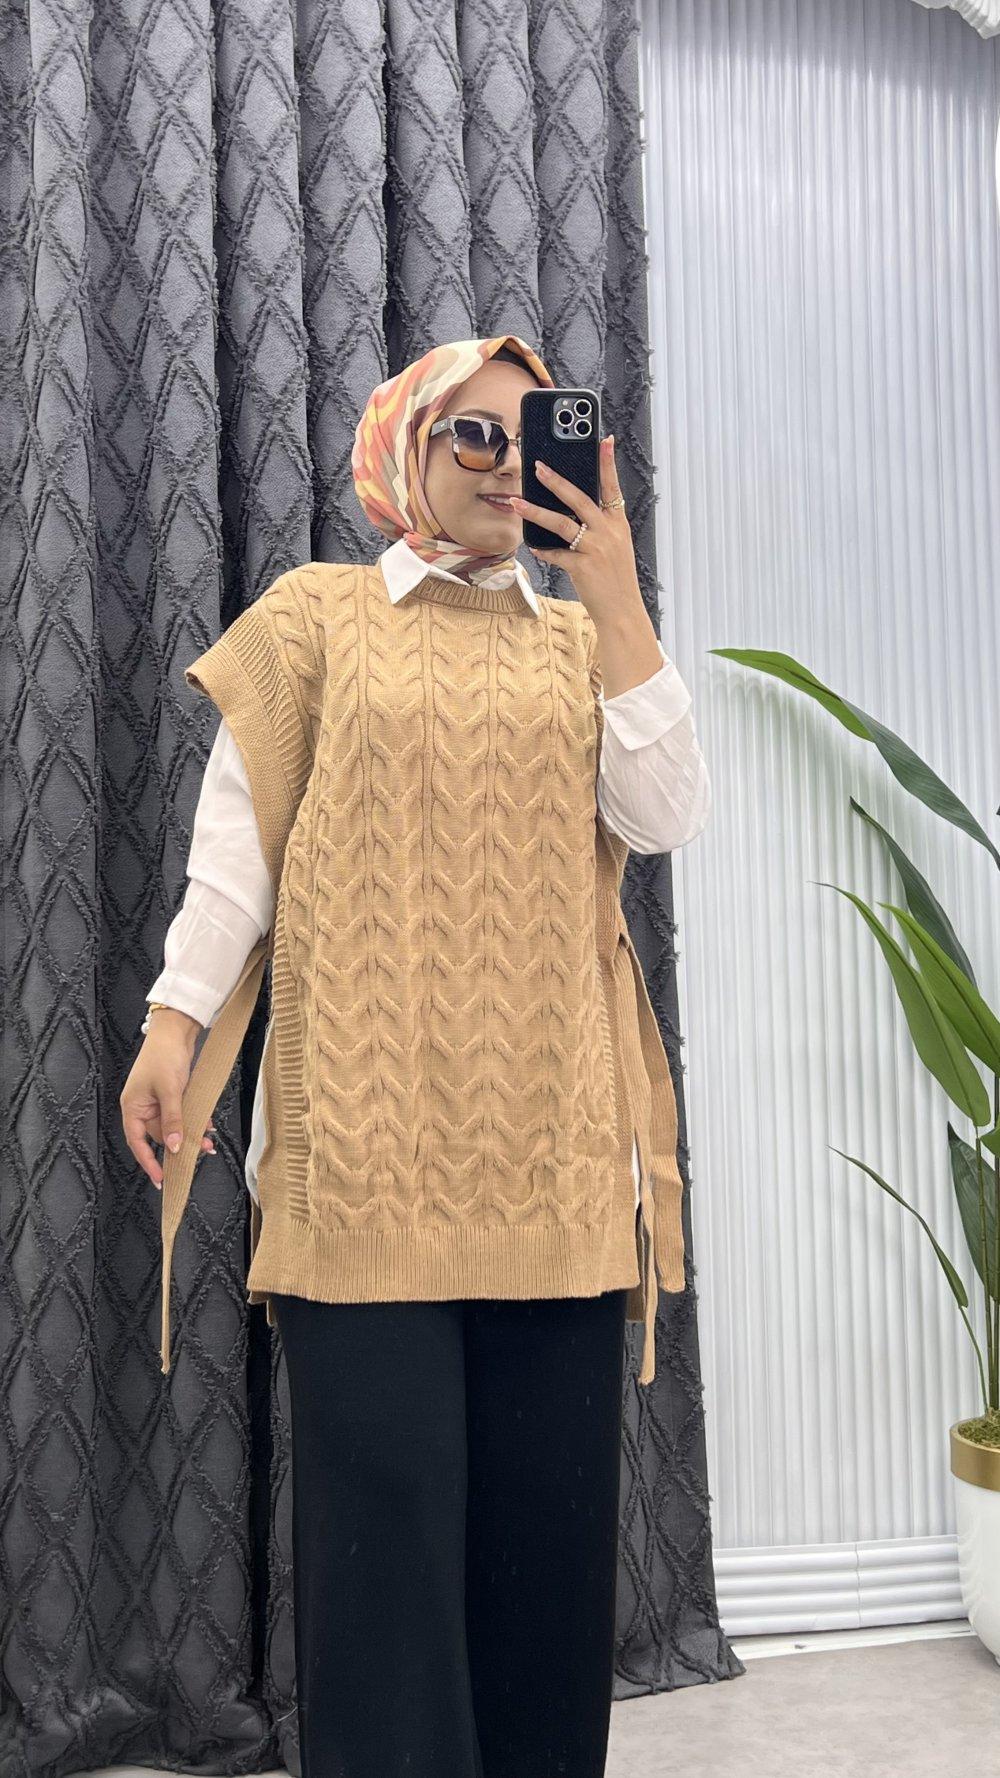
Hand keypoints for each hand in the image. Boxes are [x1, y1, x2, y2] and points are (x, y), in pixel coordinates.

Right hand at [120, 1029, 215, 1191]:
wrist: (174, 1031)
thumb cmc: (164, 1057)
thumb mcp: (169, 1090)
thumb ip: (172, 1119)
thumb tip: (175, 1147)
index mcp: (132, 1107)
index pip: (137, 1142)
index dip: (148, 1161)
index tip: (160, 1178)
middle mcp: (142, 1108)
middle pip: (158, 1136)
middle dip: (178, 1146)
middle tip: (198, 1155)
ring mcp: (156, 1102)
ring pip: (173, 1127)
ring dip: (189, 1134)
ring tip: (208, 1143)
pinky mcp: (170, 1097)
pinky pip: (180, 1116)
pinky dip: (192, 1121)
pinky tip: (207, 1126)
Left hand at [509, 435, 642, 625]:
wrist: (623, 611)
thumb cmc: (616, 579)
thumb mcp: (616, 547)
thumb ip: (600, 527)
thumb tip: (572, 512)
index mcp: (618, 523)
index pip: (612, 486)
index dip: (608, 463)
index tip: (604, 439)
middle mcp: (608, 532)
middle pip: (579, 498)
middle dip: (556, 481)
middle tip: (537, 466)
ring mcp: (595, 549)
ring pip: (560, 523)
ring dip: (535, 511)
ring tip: (516, 501)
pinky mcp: (582, 567)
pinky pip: (556, 554)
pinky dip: (543, 550)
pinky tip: (534, 547)